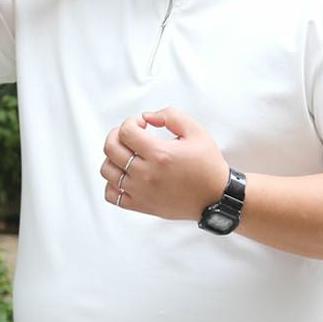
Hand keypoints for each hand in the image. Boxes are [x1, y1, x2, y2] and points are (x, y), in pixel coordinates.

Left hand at [101, 107, 229, 220]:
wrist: (216, 197)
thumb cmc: (208, 166)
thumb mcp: (196, 131)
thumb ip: (170, 116)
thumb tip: (148, 117)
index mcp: (160, 154)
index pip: (126, 131)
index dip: (131, 121)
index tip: (141, 123)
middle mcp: (146, 174)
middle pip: (110, 148)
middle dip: (117, 134)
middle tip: (130, 134)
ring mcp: (140, 192)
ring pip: (107, 170)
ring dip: (113, 157)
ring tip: (127, 154)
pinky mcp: (141, 205)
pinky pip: (111, 195)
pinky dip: (113, 183)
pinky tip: (126, 175)